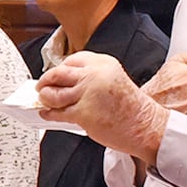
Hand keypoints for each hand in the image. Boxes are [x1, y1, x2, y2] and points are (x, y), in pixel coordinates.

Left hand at [37, 51, 168, 162]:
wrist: (145, 126)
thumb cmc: (131, 109)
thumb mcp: (113, 81)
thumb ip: (91, 79)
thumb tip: (66, 85)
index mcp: (103, 63)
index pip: (72, 60)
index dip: (60, 69)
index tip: (55, 76)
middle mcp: (94, 75)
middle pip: (58, 73)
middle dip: (46, 81)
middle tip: (41, 87)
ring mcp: (88, 93)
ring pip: (54, 93)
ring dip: (46, 98)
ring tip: (45, 101)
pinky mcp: (83, 112)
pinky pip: (58, 112)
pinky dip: (49, 113)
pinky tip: (48, 114)